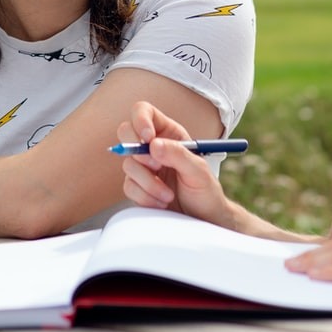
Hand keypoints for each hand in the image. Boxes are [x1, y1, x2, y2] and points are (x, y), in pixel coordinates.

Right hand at [117, 100, 237, 228]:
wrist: (203, 220)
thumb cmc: (206, 191)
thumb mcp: (199, 171)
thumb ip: (178, 154)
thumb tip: (153, 145)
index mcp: (169, 133)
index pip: (144, 112)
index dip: (140, 119)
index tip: (147, 138)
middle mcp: (153, 146)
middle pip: (126, 133)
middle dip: (138, 152)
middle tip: (156, 166)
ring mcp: (143, 166)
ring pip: (128, 164)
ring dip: (148, 183)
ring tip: (168, 195)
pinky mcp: (137, 186)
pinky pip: (128, 186)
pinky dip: (145, 197)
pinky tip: (162, 202)